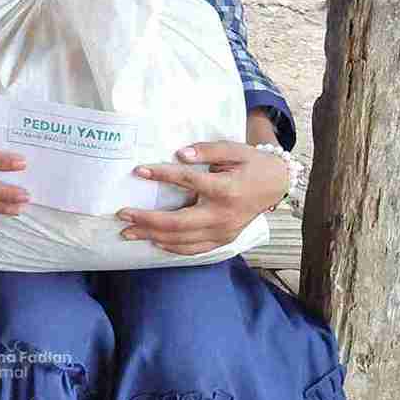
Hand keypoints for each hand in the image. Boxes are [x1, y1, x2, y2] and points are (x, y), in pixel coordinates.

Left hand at [116, 140, 289, 256]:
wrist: (276, 185)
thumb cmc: (251, 164)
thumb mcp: (233, 149)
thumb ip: (207, 150)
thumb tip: (181, 154)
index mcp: (226, 189)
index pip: (188, 182)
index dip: (162, 175)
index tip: (139, 171)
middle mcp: (223, 215)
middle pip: (179, 222)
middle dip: (147, 220)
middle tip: (123, 215)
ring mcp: (223, 231)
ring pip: (183, 240)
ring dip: (153, 237)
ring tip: (129, 232)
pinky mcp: (223, 240)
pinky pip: (194, 249)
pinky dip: (172, 247)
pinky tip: (154, 242)